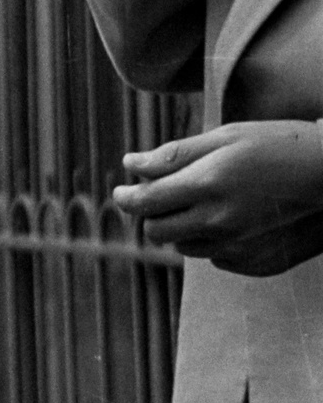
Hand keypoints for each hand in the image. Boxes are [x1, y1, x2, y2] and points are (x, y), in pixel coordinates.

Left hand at [114, 121, 322, 260]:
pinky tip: (239, 218)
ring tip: (211, 202)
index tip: (122, 191)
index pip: (144, 203)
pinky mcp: (255, 265)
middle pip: (157, 232)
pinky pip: (217, 258)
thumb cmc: (280, 146)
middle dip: (153, 215)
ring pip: (185, 247)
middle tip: (164, 196)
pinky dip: (216, 241)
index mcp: (207, 185)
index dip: (126, 197)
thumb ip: (175, 155)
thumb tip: (130, 164)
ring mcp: (238, 248)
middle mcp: (219, 222)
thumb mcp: (227, 138)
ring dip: (185, 228)